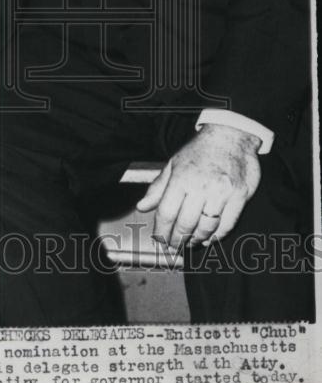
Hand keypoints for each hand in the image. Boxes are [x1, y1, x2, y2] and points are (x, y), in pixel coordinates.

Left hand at [135, 124, 261, 248]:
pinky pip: (226, 225)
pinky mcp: (239, 196)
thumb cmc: (200, 150)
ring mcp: (221, 192)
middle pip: (185, 224)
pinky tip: (208, 238)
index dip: (161, 231)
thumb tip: (142, 206)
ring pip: (206, 228)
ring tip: (189, 242)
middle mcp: (201, 186)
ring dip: (195, 240)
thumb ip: (158, 188)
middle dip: (177, 240)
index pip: (166, 213)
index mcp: (181, 178)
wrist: (230, 136)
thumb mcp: (173, 164)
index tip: (159, 240)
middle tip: (174, 246)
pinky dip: (216, 237)